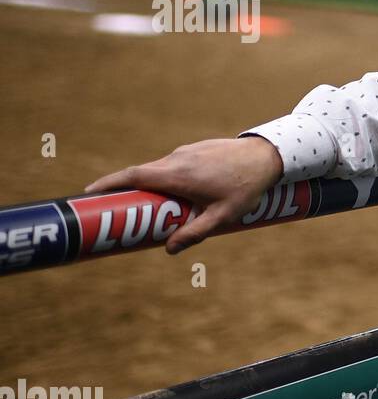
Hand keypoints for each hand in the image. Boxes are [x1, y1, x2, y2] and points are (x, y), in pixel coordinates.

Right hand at [85, 137, 284, 253]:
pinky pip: (173, 165)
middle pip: (141, 174)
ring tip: (151, 209)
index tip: (88, 193)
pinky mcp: (195, 148)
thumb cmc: (246, 187)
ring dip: (150, 186)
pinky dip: (166, 178)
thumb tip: (169, 250)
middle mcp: (176, 159)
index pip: (132, 176)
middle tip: (114, 210)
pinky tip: (180, 195)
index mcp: (177, 175)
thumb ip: (194, 233)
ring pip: (158, 170)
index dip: (107, 183)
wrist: (269, 155)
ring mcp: (186, 151)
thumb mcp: (221, 216)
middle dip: (124, 190)